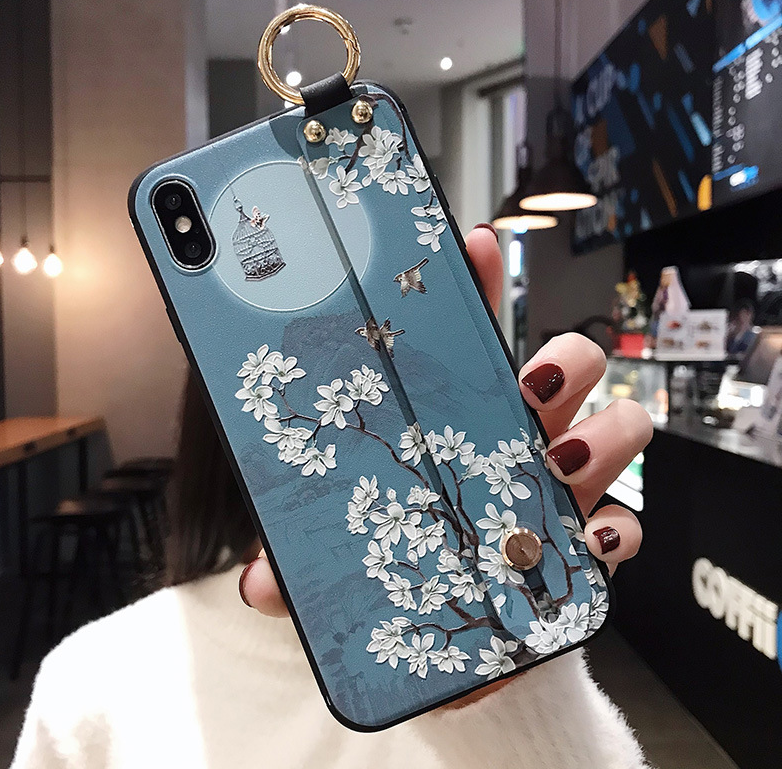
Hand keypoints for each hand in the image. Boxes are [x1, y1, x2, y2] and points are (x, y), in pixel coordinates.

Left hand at [239, 224, 650, 618]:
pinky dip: (616, 531)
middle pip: (568, 363)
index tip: (474, 244)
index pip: (476, 335)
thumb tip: (258, 583)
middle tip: (529, 387)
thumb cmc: (402, 567)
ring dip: (599, 435)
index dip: (481, 284)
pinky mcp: (588, 549)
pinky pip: (627, 525)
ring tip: (557, 464)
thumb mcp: (345, 553)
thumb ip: (299, 561)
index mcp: (463, 417)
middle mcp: (521, 439)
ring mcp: (561, 489)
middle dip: (564, 359)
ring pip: (615, 426)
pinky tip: (587, 542)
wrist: (452, 641)